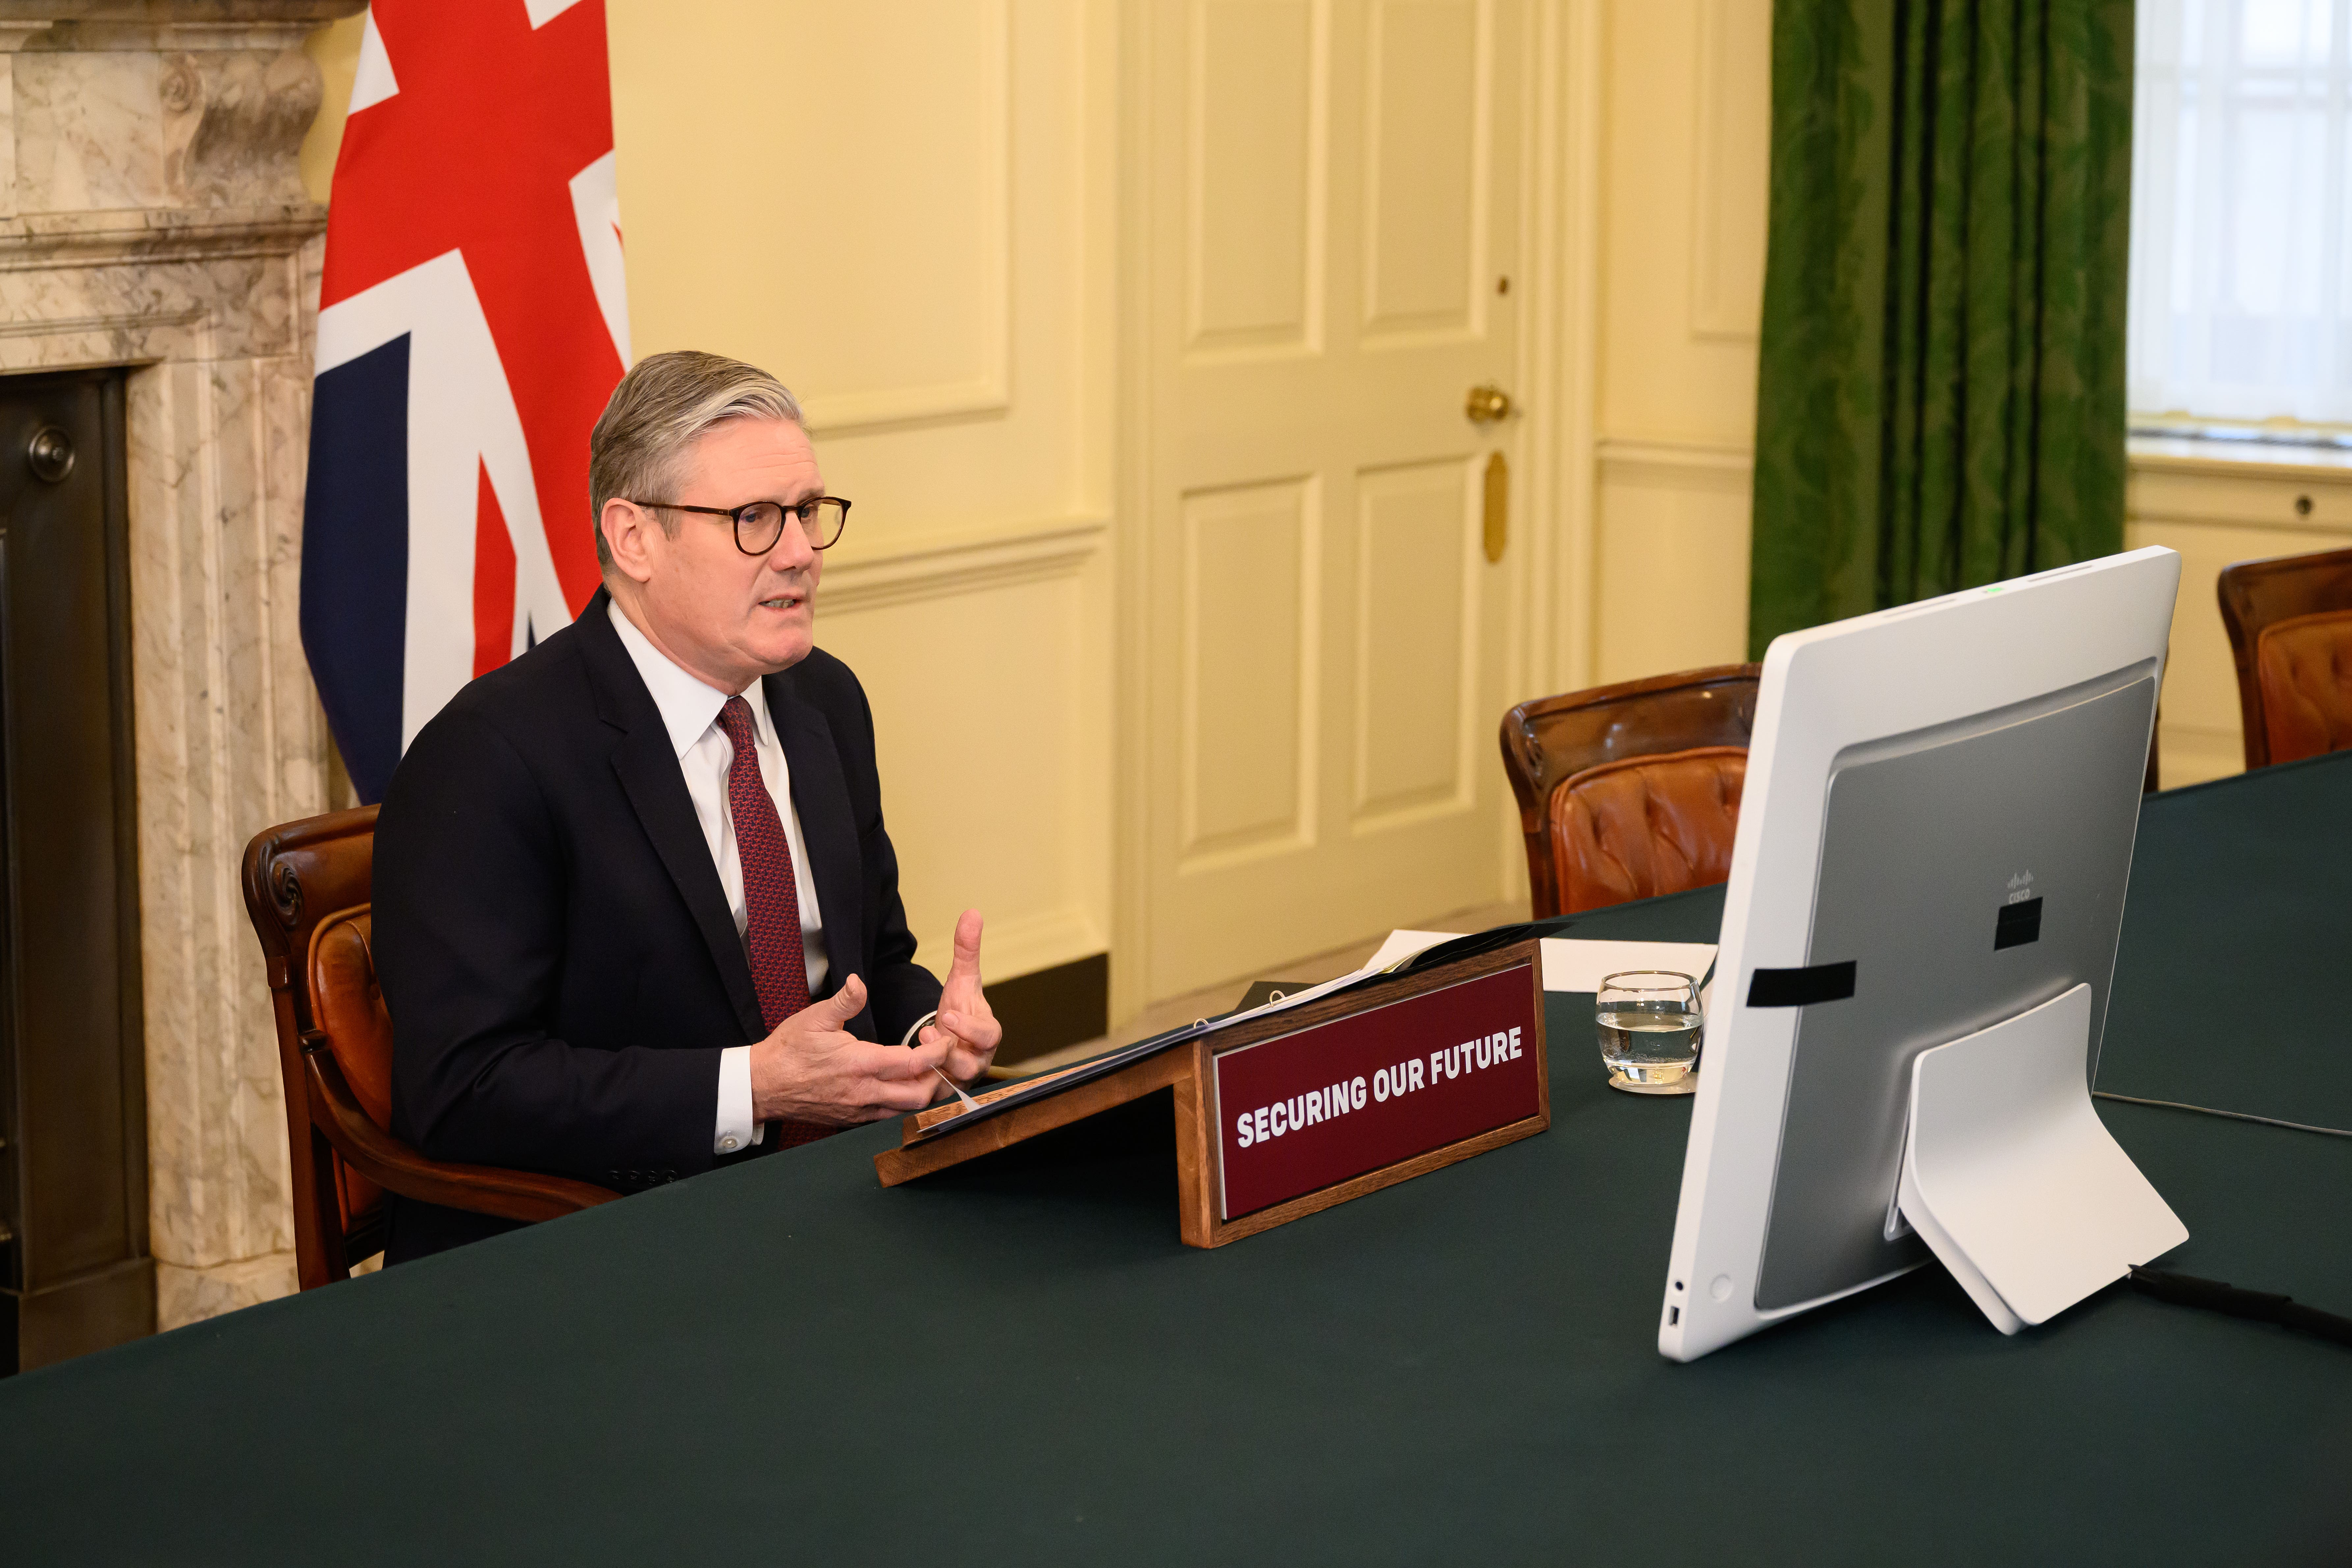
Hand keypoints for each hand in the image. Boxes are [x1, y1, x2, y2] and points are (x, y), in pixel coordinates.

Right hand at [747, 974, 950, 1125]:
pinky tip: (903, 1087)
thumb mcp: (815, 1018)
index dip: (938, 1052)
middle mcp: (865, 1092)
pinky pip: (888, 1117)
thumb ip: (844, 1001)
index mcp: (861, 1064)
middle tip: (943, 1058)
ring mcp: (860, 1110)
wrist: (762, 1085)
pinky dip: (903, 1104)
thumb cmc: (788, 1050)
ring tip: (929, 1072)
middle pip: (920, 1095)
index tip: (946, 1039)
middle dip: (939, 1078)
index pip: (914, 1064)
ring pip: (906, 1111)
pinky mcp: (852, 1119)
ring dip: (924, 1093)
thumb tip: (858, 981)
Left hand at [921, 909, 1001, 1094]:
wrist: (951, 1038)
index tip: (949, 1015)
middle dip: (950, 1053)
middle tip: (926, 1036)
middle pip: (971, 1066)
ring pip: (950, 1083)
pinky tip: (901, 1074)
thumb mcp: (962, 979)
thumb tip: (972, 913)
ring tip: (914, 1048)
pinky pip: (930, 1095)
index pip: (988, 1036)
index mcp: (987, 1035)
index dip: (971, 1028)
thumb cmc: (961, 1008)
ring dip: (931, 1068)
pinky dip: (917, 1086)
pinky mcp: (941, 1092)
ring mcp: (959, 1078)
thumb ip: (967, 949)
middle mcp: (977, 1059)